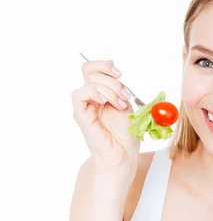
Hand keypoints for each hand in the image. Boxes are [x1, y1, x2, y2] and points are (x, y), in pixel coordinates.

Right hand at [71, 59, 139, 175]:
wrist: (124, 154)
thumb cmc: (126, 135)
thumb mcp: (125, 104)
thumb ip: (117, 88)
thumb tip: (113, 71)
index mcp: (99, 95)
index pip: (92, 70)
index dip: (104, 66)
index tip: (119, 74)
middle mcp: (89, 100)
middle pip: (90, 73)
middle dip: (112, 81)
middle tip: (124, 96)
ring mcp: (84, 107)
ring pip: (88, 82)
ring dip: (109, 90)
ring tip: (119, 105)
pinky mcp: (81, 116)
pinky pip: (79, 95)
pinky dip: (94, 93)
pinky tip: (105, 102)